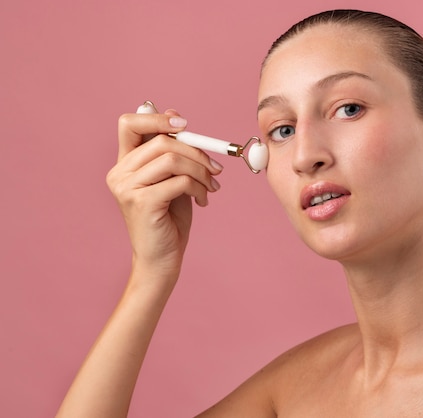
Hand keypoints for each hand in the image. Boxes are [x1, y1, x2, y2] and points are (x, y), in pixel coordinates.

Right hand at [106, 109, 222, 283]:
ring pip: (173, 159)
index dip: (158, 117)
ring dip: (202, 171)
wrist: (162, 259)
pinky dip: (199, 188)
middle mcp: (119, 173)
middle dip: (197, 151)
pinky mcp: (142, 202)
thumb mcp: (171, 179)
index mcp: (124, 164)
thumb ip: (171, 152)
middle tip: (215, 168)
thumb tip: (176, 115)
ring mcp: (127, 187)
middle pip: (162, 141)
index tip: (185, 124)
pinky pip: (180, 181)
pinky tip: (203, 200)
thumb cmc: (168, 219)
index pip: (129, 123)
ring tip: (212, 186)